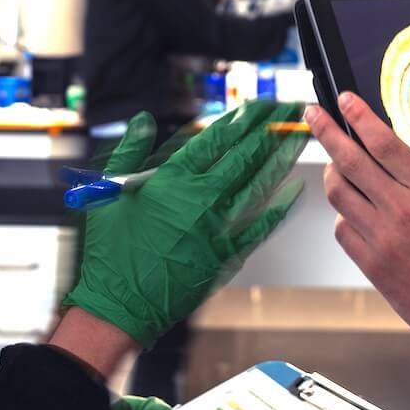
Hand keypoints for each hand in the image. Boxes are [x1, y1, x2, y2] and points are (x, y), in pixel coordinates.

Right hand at [66, 102, 307, 347]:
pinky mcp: (227, 254)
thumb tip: (142, 121)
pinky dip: (279, 208)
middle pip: (246, 155)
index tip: (258, 106)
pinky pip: (261, 227)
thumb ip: (129, 151)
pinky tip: (294, 191)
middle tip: (288, 113)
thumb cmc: (114, 252)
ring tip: (299, 138)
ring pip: (260, 184)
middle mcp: (202, 199)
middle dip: (270, 129)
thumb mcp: (109, 192)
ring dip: (282, 158)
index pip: (218, 139)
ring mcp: (219, 227)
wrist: (122, 303)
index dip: (243, 119)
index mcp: (173, 180)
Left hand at [305, 93, 409, 336]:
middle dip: (326, 131)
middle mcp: (400, 210)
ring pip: (339, 193)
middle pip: (349, 161)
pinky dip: (343, 214)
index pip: (383, 144)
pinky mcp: (371, 264)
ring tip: (333, 162)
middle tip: (313, 113)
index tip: (344, 101)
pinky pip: (342, 229)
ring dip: (331, 171)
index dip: (359, 117)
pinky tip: (352, 209)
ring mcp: (381, 238)